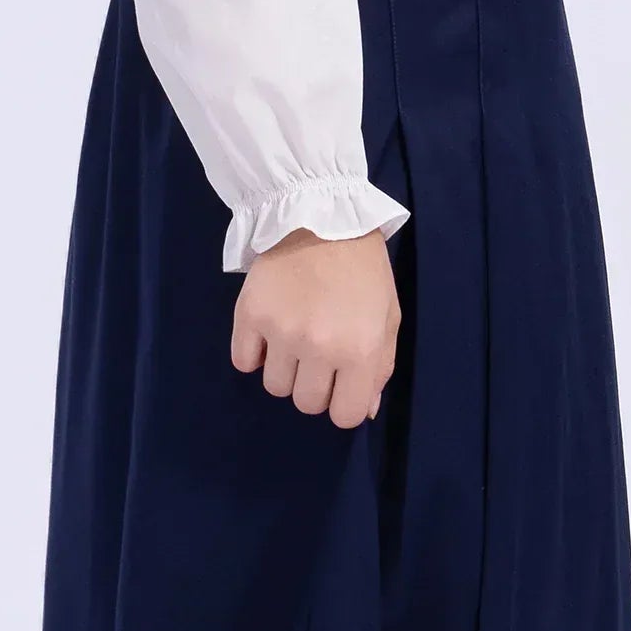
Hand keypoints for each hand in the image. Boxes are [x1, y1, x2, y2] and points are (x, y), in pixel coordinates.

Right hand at [231, 226, 400, 428]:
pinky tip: (268, 330)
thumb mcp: (387, 314)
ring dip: (285, 368)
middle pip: (306, 404)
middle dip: (314, 384)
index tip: (342, 381)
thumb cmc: (363, 265)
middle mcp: (319, 348)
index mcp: (360, 350)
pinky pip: (243, 361)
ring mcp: (281, 332)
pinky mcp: (250, 313)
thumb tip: (365, 409)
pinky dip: (254, 352)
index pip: (345, 417)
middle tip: (318, 351)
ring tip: (293, 334)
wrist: (322, 213)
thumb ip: (380, 366)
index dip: (345, 403)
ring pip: (274, 386)